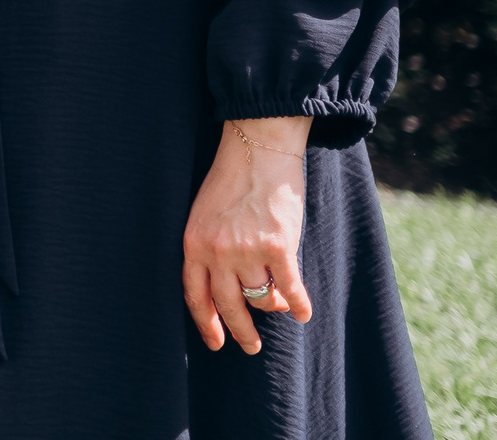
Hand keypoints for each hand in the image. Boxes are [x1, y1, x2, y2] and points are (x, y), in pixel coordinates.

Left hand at [182, 118, 312, 353]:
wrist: (257, 150)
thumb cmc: (231, 181)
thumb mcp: (205, 215)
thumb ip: (213, 250)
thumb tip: (238, 290)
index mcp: (193, 243)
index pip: (195, 295)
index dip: (206, 324)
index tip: (215, 344)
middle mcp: (217, 252)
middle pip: (228, 305)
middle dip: (240, 332)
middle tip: (250, 347)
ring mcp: (247, 251)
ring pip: (262, 297)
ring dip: (273, 305)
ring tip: (280, 306)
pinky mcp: (279, 247)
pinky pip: (291, 289)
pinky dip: (300, 304)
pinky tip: (304, 313)